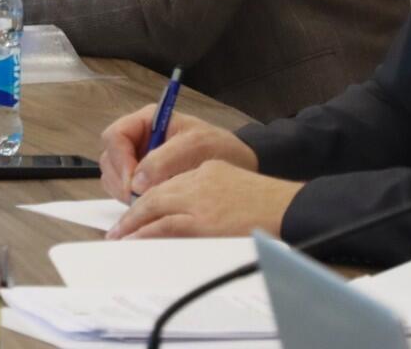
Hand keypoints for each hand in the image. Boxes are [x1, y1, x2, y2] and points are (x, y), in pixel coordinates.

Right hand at [99, 109, 257, 199]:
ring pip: (113, 177)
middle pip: (110, 158)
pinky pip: (124, 191)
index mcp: (148, 121)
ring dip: (125, 192)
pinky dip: (132, 200)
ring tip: (151, 199)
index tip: (133, 183)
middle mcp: (139, 139)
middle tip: (139, 198)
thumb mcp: (196, 146)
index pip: (115, 135)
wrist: (237, 166)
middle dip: (121, 180)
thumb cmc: (219, 148)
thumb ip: (166, 159)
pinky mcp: (143, 180)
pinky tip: (153, 203)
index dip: (120, 160)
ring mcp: (138, 160)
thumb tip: (137, 180)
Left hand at [107, 160, 300, 239]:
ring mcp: (200, 200)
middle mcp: (201, 180)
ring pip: (155, 206)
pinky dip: (146, 233)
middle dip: (135, 211)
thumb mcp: (236, 187)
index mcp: (209, 170)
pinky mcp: (203, 221)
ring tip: (120, 238)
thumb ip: (212, 192)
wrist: (290, 209)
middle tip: (119, 228)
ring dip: (134, 223)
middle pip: (157, 192)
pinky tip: (135, 241)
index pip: (170, 182)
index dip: (148, 197)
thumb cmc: (269, 205)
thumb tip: (190, 216)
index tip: (137, 210)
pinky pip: (165, 226)